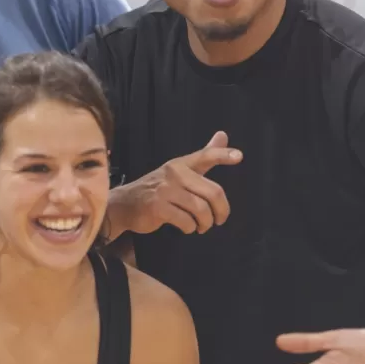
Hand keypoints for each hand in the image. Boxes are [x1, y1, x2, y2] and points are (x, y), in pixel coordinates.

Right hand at [109, 132, 241, 236]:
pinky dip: (189, 228)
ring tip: (201, 226)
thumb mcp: (180, 170)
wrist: (125, 204)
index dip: (222, 155)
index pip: (205, 155)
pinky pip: (186, 221)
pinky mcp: (158, 207)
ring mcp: (165, 190)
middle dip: (221, 211)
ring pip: (201, 210)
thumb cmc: (157, 188)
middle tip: (219, 220)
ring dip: (205, 223)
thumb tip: (223, 135)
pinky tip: (186, 227)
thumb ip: (203, 157)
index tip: (239, 156)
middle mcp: (174, 173)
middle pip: (213, 192)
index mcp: (181, 164)